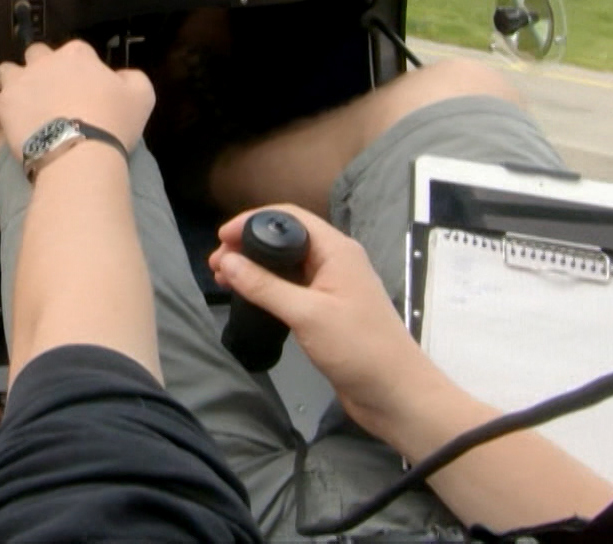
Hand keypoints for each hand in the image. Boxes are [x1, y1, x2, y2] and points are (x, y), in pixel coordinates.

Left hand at [0, 40, 154, 156]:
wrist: (80, 152)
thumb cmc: (113, 122)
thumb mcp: (142, 95)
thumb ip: (131, 78)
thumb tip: (122, 77)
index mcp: (77, 55)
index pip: (76, 51)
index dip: (80, 69)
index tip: (85, 88)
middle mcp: (45, 62)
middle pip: (36, 54)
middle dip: (41, 68)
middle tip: (52, 93)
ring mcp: (20, 83)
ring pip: (7, 71)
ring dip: (14, 84)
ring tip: (24, 104)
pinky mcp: (3, 106)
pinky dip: (0, 112)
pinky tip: (11, 124)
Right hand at [209, 205, 444, 438]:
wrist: (395, 394)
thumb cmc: (358, 347)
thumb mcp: (307, 314)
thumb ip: (264, 286)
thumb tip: (227, 260)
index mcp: (336, 250)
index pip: (289, 217)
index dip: (252, 221)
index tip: (221, 237)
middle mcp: (334, 262)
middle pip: (286, 239)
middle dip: (248, 246)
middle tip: (216, 266)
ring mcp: (332, 287)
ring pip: (286, 266)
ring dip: (255, 269)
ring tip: (224, 281)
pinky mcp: (327, 312)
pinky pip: (292, 290)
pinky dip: (267, 289)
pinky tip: (248, 300)